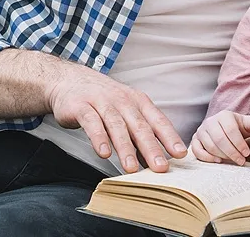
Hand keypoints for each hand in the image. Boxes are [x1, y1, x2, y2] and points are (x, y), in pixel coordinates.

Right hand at [45, 61, 185, 172]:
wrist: (69, 80)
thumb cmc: (102, 100)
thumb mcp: (125, 112)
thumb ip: (138, 135)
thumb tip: (154, 162)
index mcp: (138, 102)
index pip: (158, 120)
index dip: (170, 137)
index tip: (180, 154)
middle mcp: (123, 100)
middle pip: (139, 126)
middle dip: (151, 148)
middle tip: (160, 167)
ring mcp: (102, 102)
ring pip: (117, 126)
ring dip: (125, 148)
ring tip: (132, 169)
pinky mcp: (81, 107)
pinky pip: (91, 123)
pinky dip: (98, 138)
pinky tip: (104, 153)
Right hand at [190, 111, 249, 165]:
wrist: (227, 132)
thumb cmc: (240, 129)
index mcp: (224, 115)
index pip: (231, 130)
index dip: (239, 143)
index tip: (247, 153)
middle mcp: (210, 121)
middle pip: (219, 139)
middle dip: (232, 152)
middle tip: (241, 161)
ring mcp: (201, 130)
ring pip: (210, 146)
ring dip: (222, 156)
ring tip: (232, 162)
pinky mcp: (195, 140)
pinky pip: (197, 151)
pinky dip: (207, 158)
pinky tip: (218, 161)